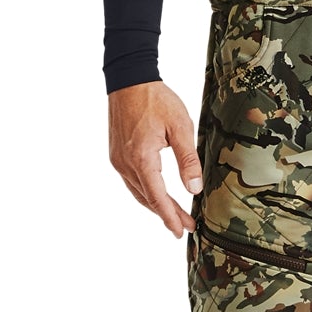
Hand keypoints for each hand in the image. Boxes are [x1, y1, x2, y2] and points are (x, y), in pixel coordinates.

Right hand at [109, 81, 202, 237]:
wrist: (129, 80)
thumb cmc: (155, 99)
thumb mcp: (180, 127)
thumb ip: (188, 160)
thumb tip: (194, 188)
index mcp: (141, 159)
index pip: (157, 197)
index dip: (171, 217)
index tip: (182, 231)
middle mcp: (125, 164)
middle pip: (147, 199)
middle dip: (167, 215)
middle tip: (185, 227)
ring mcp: (118, 160)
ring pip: (138, 192)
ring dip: (155, 205)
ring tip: (174, 214)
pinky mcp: (116, 154)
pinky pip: (131, 181)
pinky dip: (145, 192)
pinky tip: (156, 194)